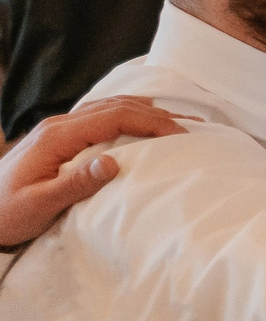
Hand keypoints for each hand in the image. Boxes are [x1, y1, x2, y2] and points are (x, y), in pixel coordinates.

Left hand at [0, 96, 187, 247]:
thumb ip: (75, 183)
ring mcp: (58, 128)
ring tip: (176, 120)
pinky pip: (99, 115)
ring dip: (145, 111)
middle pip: (116, 106)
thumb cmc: (6, 214)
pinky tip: (141, 121)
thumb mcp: (39, 205)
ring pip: (109, 106)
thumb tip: (114, 162)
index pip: (114, 117)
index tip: (181, 135)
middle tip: (192, 126)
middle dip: (157, 113)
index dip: (151, 122)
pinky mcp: (59, 137)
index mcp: (57, 136)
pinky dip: (128, 115)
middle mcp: (59, 125)